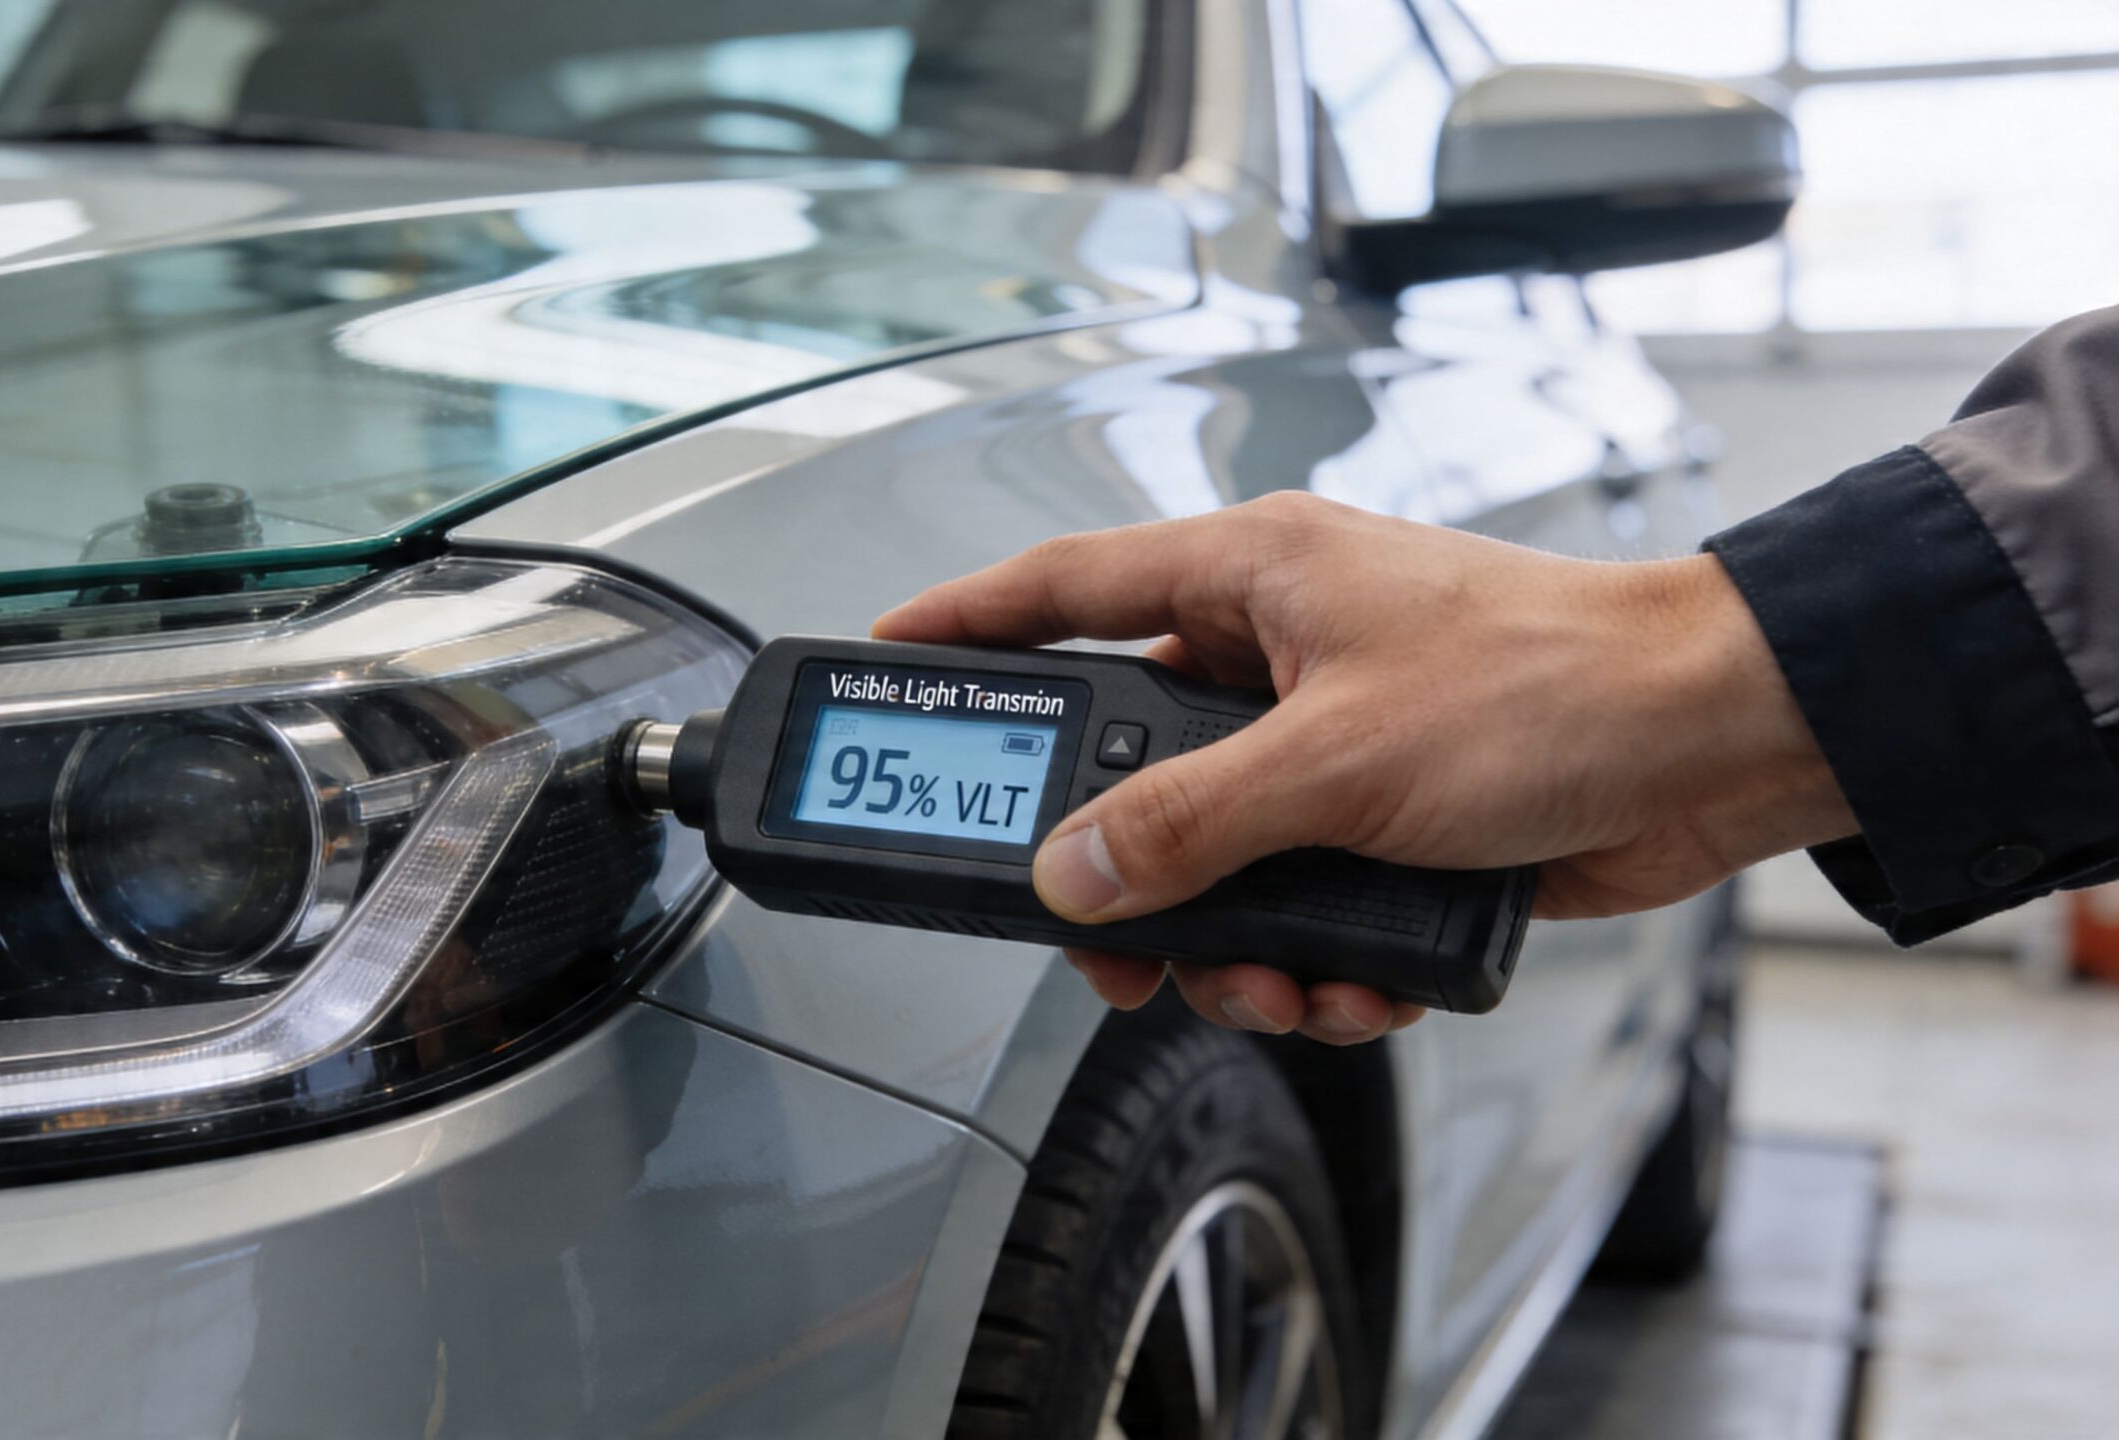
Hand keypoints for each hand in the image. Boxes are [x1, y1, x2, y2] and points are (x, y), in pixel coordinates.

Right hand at [873, 493, 1852, 1043]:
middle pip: (1132, 767)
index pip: (1063, 591)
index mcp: (1252, 580)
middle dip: (1129, 877)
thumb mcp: (1337, 758)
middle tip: (1109, 945)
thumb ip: (1186, 822)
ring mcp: (1336, 739)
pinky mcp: (1389, 821)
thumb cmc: (1556, 686)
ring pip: (1214, 859)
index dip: (963, 624)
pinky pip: (1297, 905)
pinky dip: (1316, 960)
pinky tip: (1361, 981)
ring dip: (1235, 945)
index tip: (886, 656)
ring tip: (1283, 982)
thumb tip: (1071, 875)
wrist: (1719, 743)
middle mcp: (1283, 651)